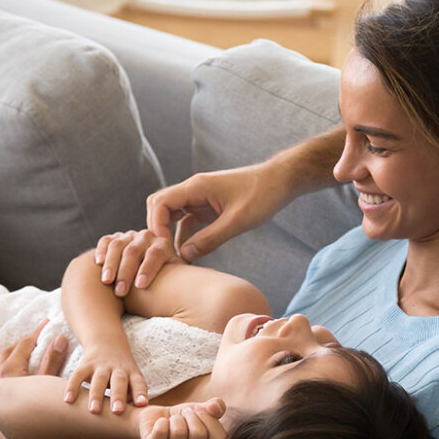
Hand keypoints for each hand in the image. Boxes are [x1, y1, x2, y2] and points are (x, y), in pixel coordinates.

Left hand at [0, 320, 49, 438]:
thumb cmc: (40, 418)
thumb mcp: (48, 387)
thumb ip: (52, 362)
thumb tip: (59, 338)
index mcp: (9, 373)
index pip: (23, 345)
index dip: (36, 333)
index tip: (47, 324)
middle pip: (7, 354)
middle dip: (22, 343)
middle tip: (36, 336)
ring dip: (9, 358)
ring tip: (22, 353)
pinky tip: (0, 378)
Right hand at [63, 347, 148, 414]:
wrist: (107, 341)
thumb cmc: (122, 372)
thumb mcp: (131, 379)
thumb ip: (131, 396)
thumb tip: (133, 421)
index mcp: (132, 372)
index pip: (138, 382)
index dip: (140, 392)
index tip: (142, 404)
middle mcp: (118, 368)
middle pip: (119, 381)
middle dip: (118, 396)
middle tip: (117, 411)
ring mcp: (101, 365)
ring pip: (99, 379)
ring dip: (96, 394)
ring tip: (93, 411)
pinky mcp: (86, 364)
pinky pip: (78, 375)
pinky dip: (72, 387)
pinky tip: (68, 400)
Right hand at [94, 229, 180, 296]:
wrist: (148, 275)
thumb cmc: (163, 283)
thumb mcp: (174, 279)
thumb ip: (178, 279)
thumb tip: (185, 286)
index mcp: (163, 245)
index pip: (155, 254)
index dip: (148, 269)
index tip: (141, 286)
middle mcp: (146, 237)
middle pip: (134, 251)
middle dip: (126, 272)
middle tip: (120, 292)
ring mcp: (129, 236)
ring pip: (118, 245)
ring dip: (111, 264)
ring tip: (106, 282)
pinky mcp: (114, 239)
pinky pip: (106, 241)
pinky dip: (101, 250)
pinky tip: (97, 263)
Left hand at [138, 398, 227, 438]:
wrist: (156, 417)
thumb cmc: (183, 417)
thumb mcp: (203, 409)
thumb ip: (216, 407)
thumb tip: (214, 407)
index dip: (210, 419)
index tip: (200, 411)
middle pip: (199, 435)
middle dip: (191, 416)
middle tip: (184, 415)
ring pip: (179, 432)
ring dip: (176, 419)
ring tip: (173, 421)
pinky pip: (161, 431)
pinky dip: (161, 421)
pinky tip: (160, 425)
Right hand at [145, 164, 287, 262]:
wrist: (281, 181)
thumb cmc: (263, 195)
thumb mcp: (237, 221)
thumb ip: (211, 239)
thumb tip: (184, 255)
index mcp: (196, 187)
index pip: (160, 203)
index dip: (157, 226)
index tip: (165, 249)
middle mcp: (193, 190)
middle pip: (159, 207)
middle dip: (158, 230)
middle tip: (165, 254)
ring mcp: (200, 198)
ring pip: (172, 214)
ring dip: (170, 234)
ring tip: (175, 258)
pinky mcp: (209, 207)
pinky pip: (188, 221)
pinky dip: (185, 236)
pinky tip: (189, 253)